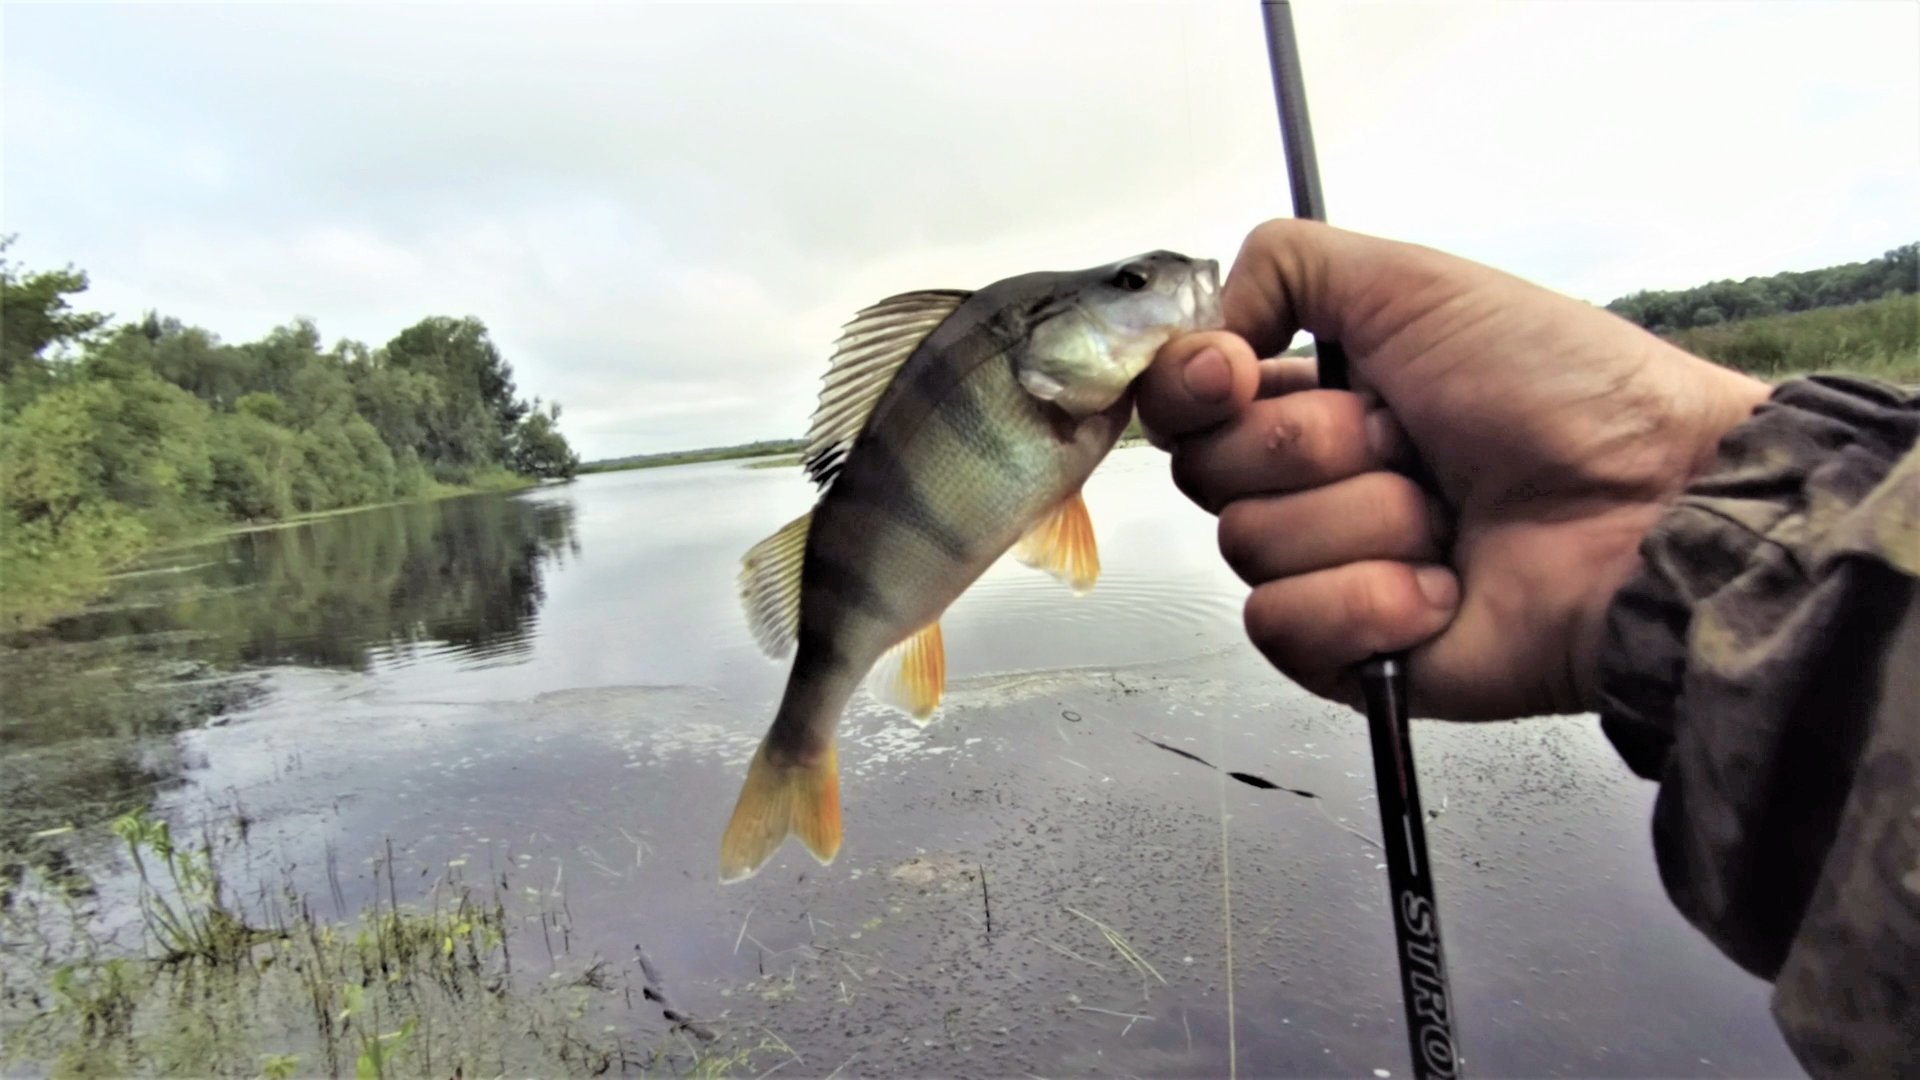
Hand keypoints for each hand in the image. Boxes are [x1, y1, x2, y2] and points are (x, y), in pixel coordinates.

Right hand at [1137, 220, 1771, 718]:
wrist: (1650, 509)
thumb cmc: (1562, 391)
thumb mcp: (1414, 282)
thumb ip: (1284, 266)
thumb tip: (1202, 337)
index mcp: (1320, 393)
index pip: (1185, 399)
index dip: (1194, 387)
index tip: (1238, 372)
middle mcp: (1315, 480)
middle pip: (1209, 470)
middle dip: (1314, 445)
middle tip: (1410, 439)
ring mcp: (1330, 568)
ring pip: (1249, 546)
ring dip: (1363, 520)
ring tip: (1448, 518)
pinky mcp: (1348, 653)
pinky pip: (1283, 626)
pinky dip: (1366, 600)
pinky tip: (1442, 587)